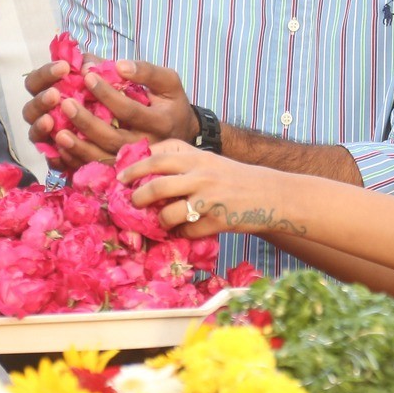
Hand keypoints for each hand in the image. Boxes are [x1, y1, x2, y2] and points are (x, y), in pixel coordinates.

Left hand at [23, 58, 199, 170]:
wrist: (181, 134)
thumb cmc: (171, 104)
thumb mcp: (169, 83)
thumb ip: (147, 72)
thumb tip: (118, 65)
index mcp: (160, 122)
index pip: (130, 110)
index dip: (107, 94)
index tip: (87, 76)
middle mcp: (147, 145)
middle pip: (113, 138)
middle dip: (87, 122)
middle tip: (65, 103)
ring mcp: (134, 162)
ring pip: (103, 158)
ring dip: (78, 146)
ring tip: (58, 131)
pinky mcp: (122, 171)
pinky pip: (97, 170)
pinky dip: (77, 161)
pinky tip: (61, 148)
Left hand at [121, 141, 285, 237]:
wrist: (272, 195)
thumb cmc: (235, 177)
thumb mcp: (209, 160)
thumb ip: (181, 158)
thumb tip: (145, 162)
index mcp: (197, 158)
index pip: (156, 158)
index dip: (134, 168)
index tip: (121, 177)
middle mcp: (201, 176)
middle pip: (156, 186)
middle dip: (138, 198)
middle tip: (133, 203)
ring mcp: (209, 200)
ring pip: (168, 214)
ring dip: (159, 221)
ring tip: (161, 222)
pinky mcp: (216, 222)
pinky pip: (187, 233)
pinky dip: (182, 234)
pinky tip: (186, 230)